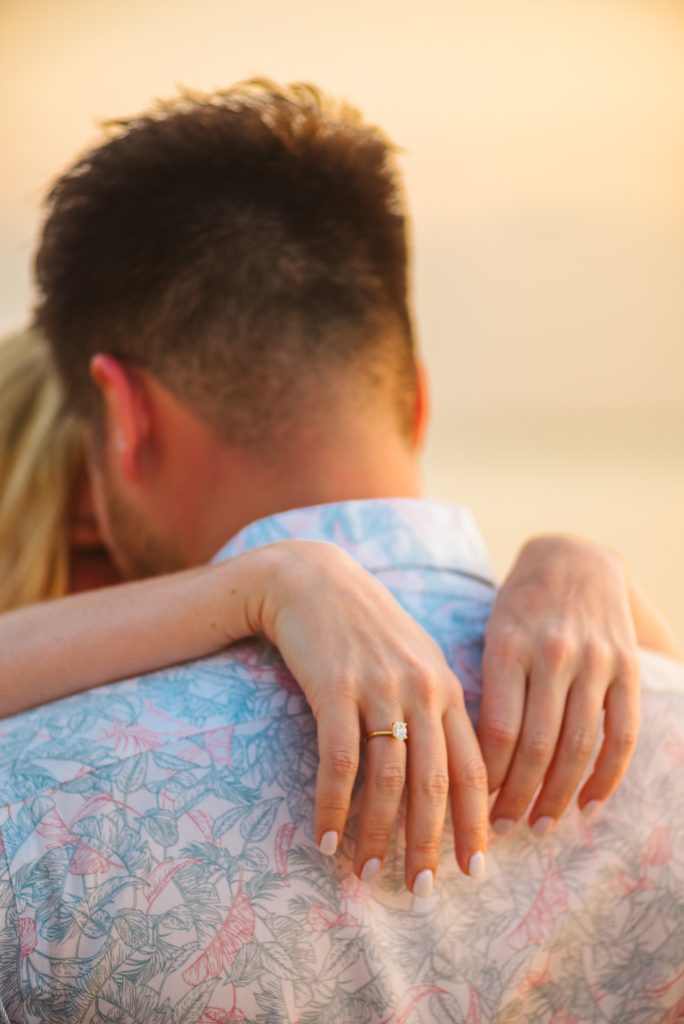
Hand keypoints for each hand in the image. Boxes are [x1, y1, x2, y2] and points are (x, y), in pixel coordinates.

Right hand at [258, 541, 487, 892]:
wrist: (313, 580)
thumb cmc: (368, 626)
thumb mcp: (416, 658)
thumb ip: (438, 707)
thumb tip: (455, 771)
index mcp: (446, 687)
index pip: (472, 767)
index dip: (475, 820)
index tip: (475, 867)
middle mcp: (420, 690)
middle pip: (433, 781)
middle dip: (429, 841)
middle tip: (423, 889)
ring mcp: (378, 688)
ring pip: (387, 777)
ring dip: (378, 833)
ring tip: (369, 873)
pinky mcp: (334, 688)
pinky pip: (339, 759)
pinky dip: (334, 804)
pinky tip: (326, 837)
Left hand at [478, 535, 640, 835]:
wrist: (573, 558)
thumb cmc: (518, 605)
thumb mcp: (490, 634)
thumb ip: (487, 690)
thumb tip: (469, 762)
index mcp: (508, 645)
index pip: (499, 731)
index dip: (488, 778)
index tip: (474, 807)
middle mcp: (553, 654)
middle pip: (537, 746)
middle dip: (519, 797)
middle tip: (504, 829)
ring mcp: (594, 661)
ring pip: (579, 746)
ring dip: (559, 795)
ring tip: (541, 824)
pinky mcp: (626, 668)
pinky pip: (621, 733)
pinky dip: (607, 776)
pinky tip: (589, 804)